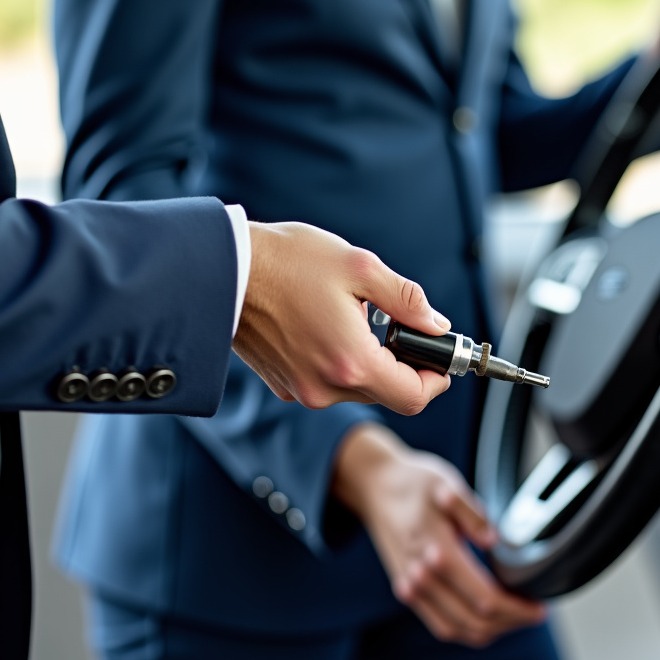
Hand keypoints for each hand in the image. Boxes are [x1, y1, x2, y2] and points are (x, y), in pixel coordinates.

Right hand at [233, 222, 451, 414]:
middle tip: (403, 328)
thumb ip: (407, 300)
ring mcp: (302, 389)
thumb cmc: (287, 262)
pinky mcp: (284, 383)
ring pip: (357, 388)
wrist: (221, 271)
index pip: (414, 397)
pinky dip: (339, 361)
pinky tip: (326, 324)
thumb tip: (437, 325)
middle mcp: (326, 388)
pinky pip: (327, 382)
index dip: (435, 379)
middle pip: (387, 394)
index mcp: (351, 363)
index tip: (439, 356)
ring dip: (369, 361)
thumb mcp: (360, 267)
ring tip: (355, 317)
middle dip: (403, 365)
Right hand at [332, 424, 547, 646]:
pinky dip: (465, 629)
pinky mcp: (406, 590)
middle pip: (474, 621)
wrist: (375, 486)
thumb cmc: (414, 482)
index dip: (516, 609)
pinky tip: (484, 619)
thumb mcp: (447, 484)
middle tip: (534, 613)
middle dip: (510, 623)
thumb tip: (493, 540)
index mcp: (437, 550)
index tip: (538, 607)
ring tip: (514, 617)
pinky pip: (439, 624)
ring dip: (489, 630)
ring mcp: (411, 587)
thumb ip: (472, 513)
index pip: (484, 598)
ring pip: (456, 628)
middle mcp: (422, 576)